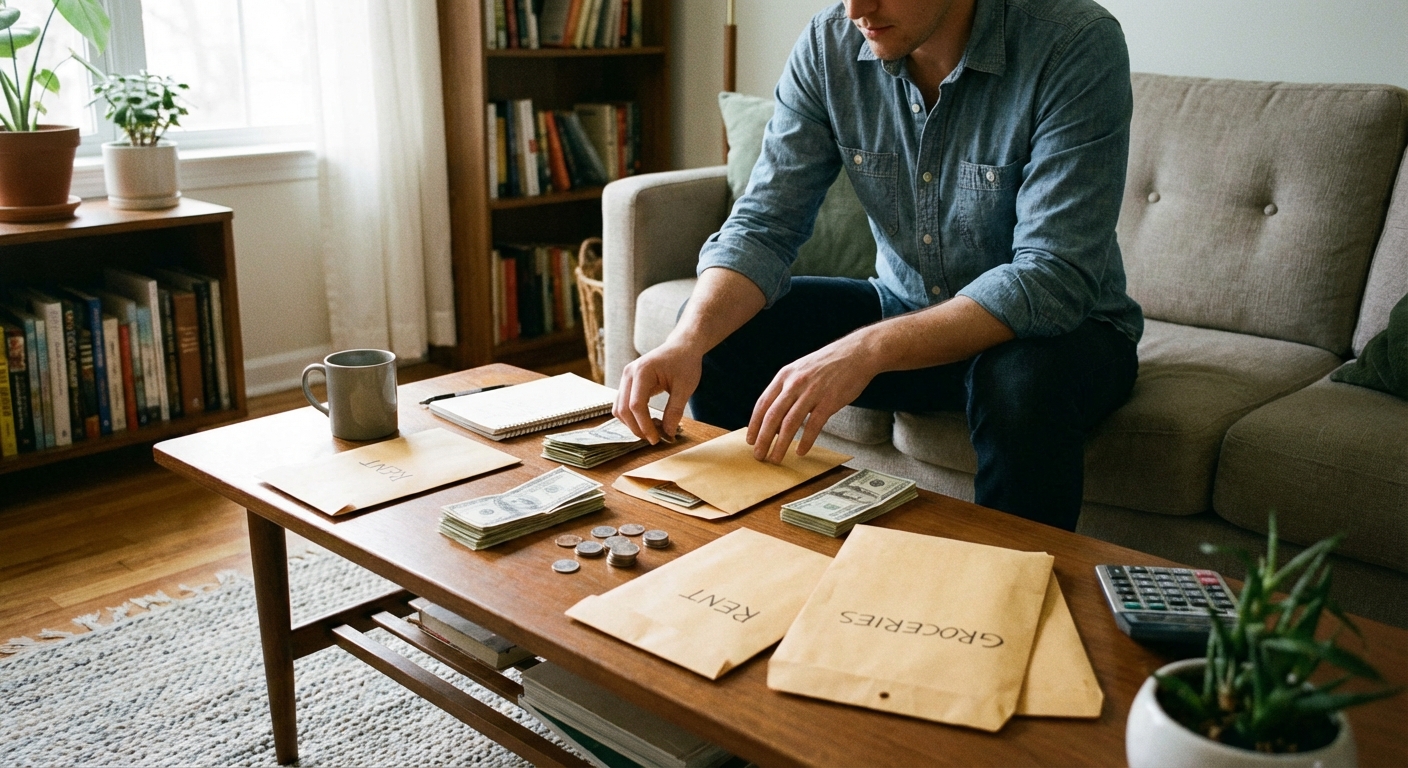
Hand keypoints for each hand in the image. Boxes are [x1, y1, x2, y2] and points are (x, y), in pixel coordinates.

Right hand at [614, 341, 700, 444]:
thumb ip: (675, 410)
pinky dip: (632, 417)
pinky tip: (648, 422)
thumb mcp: (685, 388)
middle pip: (623, 409)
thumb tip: (667, 433)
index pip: (636, 405)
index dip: (644, 425)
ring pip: (619, 408)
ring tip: (653, 430)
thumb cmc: (685, 363)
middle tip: (655, 439)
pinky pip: (622, 404)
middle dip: (637, 428)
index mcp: (642, 371)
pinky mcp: (627, 383)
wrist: (682, 347)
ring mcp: (625, 378)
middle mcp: (629, 373)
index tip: (657, 439)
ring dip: (632, 424)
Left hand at [747, 333, 876, 462]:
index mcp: (785, 375)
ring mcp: (812, 392)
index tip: (750, 440)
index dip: (754, 424)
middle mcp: (795, 383)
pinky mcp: (829, 401)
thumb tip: (776, 417)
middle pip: (772, 416)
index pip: (763, 404)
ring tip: (775, 458)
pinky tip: (800, 451)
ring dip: (780, 444)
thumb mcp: (801, 370)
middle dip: (763, 439)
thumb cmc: (828, 364)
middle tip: (759, 455)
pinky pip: (813, 425)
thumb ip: (787, 389)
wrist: (857, 353)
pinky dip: (806, 441)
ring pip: (790, 423)